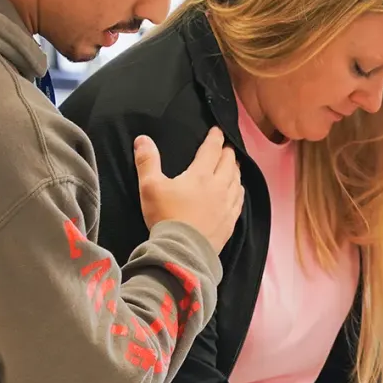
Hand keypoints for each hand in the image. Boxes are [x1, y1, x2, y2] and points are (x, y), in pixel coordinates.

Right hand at [136, 128, 243, 251]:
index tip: (217, 131)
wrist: (182, 251)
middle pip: (229, 163)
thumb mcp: (150, 187)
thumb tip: (142, 139)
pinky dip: (239, 190)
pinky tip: (237, 190)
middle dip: (227, 152)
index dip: (215, 137)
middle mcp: (219, 187)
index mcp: (201, 175)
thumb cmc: (166, 217)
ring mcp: (227, 205)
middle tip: (225, 147)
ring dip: (235, 169)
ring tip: (233, 165)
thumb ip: (147, 162)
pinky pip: (239, 201)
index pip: (212, 149)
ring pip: (237, 180)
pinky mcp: (230, 222)